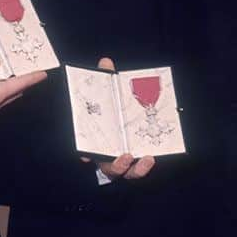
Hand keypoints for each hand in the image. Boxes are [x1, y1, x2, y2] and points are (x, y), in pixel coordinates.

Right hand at [80, 57, 154, 180]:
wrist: (128, 114)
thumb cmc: (114, 108)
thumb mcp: (110, 93)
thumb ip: (106, 80)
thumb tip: (106, 62)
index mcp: (97, 141)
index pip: (86, 152)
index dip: (85, 155)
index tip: (86, 156)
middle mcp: (109, 155)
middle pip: (110, 168)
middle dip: (117, 166)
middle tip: (125, 156)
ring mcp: (125, 161)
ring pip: (128, 173)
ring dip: (137, 170)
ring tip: (147, 159)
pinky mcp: (139, 161)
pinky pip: (141, 168)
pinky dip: (145, 166)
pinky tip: (152, 156)